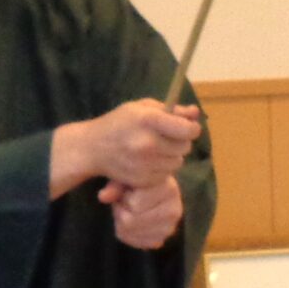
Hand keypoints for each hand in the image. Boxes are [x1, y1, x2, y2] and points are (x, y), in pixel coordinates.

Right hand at [54, 100, 200, 193]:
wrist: (93, 147)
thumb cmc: (120, 122)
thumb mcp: (143, 107)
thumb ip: (172, 110)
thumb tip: (196, 112)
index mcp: (149, 120)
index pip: (187, 129)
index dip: (191, 128)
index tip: (187, 127)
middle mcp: (148, 143)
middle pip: (185, 146)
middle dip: (180, 141)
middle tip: (166, 137)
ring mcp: (145, 163)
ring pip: (178, 162)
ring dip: (171, 155)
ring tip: (155, 149)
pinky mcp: (143, 179)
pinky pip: (166, 174)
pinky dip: (161, 168)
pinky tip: (147, 161)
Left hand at [99, 175, 185, 249]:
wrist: (152, 193)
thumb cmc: (138, 182)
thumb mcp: (127, 177)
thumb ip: (115, 185)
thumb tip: (103, 196)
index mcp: (169, 189)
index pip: (135, 204)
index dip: (124, 197)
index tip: (128, 191)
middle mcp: (174, 210)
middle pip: (129, 221)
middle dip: (120, 211)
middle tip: (124, 203)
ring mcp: (169, 228)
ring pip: (129, 232)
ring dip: (121, 222)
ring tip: (128, 211)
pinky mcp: (160, 241)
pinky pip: (133, 243)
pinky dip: (127, 234)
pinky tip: (131, 223)